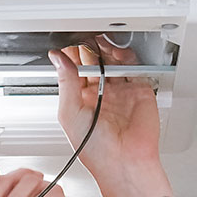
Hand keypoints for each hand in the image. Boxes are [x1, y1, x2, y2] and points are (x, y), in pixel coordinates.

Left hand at [49, 38, 163, 196]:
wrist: (124, 161)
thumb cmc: (96, 150)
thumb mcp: (69, 114)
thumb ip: (66, 83)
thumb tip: (57, 59)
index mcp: (80, 102)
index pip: (73, 71)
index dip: (69, 57)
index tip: (64, 44)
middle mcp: (100, 95)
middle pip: (93, 61)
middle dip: (87, 47)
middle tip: (81, 35)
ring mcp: (119, 91)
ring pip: (112, 60)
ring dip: (104, 47)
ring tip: (96, 38)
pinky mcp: (138, 89)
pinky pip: (132, 65)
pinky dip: (124, 54)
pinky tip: (114, 50)